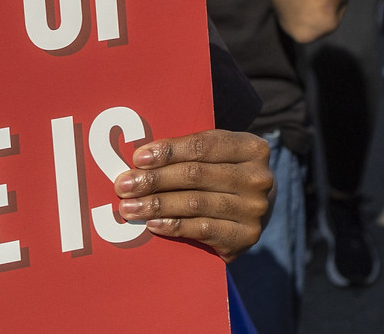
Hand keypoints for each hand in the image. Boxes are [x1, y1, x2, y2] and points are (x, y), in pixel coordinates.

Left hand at [114, 129, 272, 261]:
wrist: (259, 209)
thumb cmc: (227, 174)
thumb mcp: (221, 154)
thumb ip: (191, 152)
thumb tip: (141, 159)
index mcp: (252, 147)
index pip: (203, 146)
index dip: (169, 151)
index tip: (138, 158)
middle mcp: (258, 177)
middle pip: (196, 175)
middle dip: (154, 180)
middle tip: (124, 186)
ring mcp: (254, 209)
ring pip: (195, 203)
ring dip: (156, 205)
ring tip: (129, 208)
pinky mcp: (246, 236)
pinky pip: (202, 229)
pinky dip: (174, 226)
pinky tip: (153, 224)